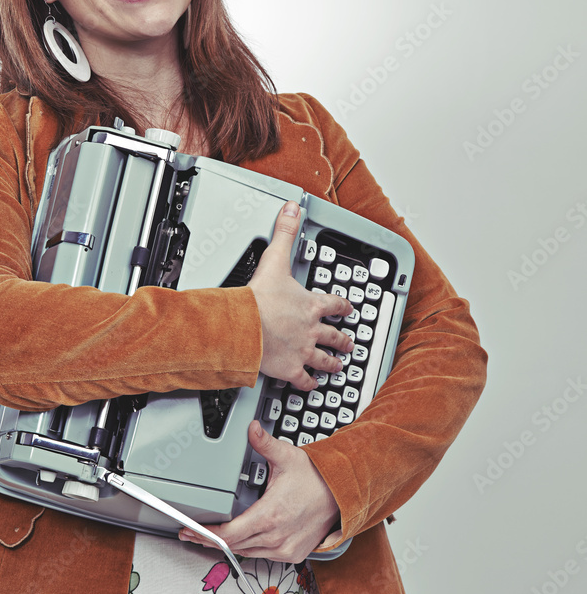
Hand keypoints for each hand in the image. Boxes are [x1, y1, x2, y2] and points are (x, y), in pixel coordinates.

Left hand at [179, 420, 341, 562]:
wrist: (342, 495)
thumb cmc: (316, 479)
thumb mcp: (287, 457)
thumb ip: (264, 443)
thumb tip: (251, 428)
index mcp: (270, 515)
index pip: (229, 534)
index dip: (206, 534)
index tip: (191, 531)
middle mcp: (276, 536)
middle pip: (233, 546)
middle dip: (209, 540)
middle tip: (190, 534)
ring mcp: (285, 548)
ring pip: (246, 552)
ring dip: (228, 545)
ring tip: (209, 537)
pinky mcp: (292, 554)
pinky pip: (262, 555)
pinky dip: (248, 548)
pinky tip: (238, 540)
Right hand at [248, 201, 353, 390]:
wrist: (245, 326)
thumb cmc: (259, 299)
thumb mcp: (275, 258)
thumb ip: (285, 232)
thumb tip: (292, 208)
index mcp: (311, 305)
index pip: (335, 305)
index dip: (344, 307)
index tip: (349, 309)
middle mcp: (312, 330)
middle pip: (335, 337)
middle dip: (344, 340)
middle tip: (350, 344)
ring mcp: (303, 351)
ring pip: (324, 361)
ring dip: (332, 364)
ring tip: (338, 367)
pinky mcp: (290, 369)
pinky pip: (304, 380)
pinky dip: (308, 384)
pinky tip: (311, 385)